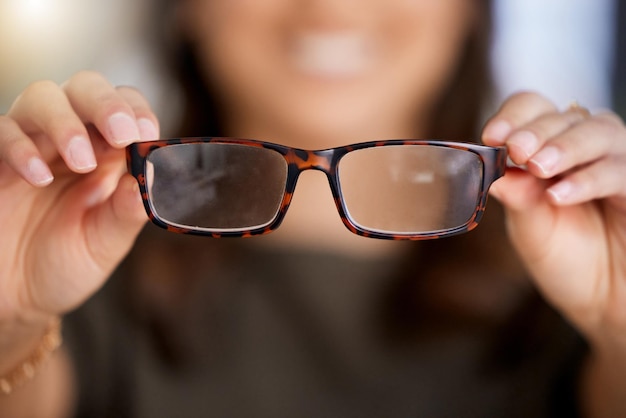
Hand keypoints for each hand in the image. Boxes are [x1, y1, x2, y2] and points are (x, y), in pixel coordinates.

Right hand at [0, 71, 158, 318]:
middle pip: (85, 87)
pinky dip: (20, 147)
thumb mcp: (105, 244)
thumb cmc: (65, 264)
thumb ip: (127, 211)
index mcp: (107, 155)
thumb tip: (152, 174)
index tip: (146, 132)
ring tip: (81, 162)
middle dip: (105, 103)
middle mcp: (70, 140)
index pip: (125, 108)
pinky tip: (38, 177)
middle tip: (121, 133)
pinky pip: (1, 131)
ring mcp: (30, 146)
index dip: (136, 110)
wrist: (16, 296)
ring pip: (41, 97)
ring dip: (65, 122)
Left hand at [482, 91, 625, 342]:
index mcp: (549, 153)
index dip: (514, 116)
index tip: (493, 136)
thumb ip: (520, 200)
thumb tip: (497, 173)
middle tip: (517, 149)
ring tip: (538, 167)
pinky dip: (588, 178)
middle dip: (538, 130)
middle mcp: (584, 152)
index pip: (534, 110)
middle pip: (566, 116)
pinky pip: (620, 170)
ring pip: (600, 131)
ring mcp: (615, 166)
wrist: (603, 304)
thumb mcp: (532, 232)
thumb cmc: (566, 263)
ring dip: (565, 145)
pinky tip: (560, 194)